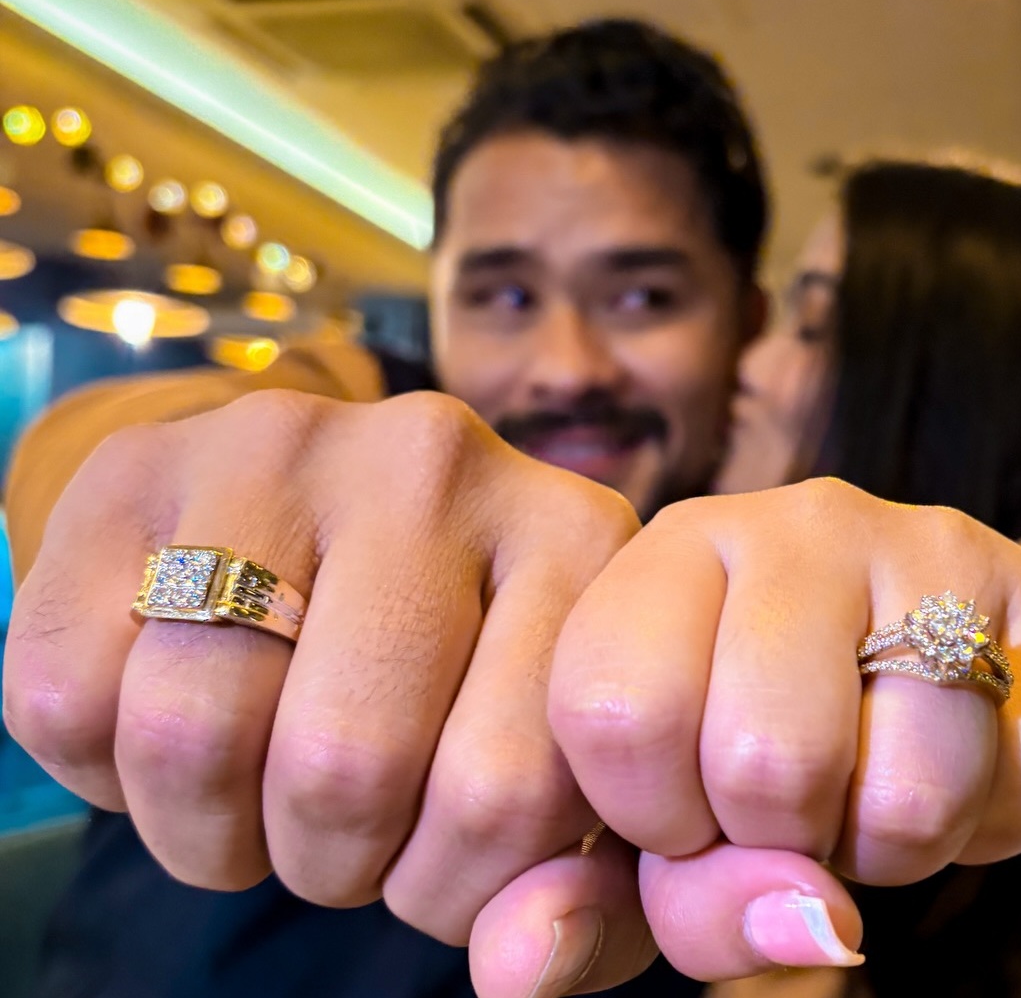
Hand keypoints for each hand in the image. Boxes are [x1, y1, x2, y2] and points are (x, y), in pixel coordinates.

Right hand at [2, 390, 648, 958]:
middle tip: (342, 832)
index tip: (436, 866)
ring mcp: (284, 445)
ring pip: (195, 732)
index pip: (509, 793)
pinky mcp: (137, 466)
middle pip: (343, 763)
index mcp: (580, 538)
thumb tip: (523, 969)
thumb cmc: (462, 681)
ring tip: (261, 796)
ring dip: (213, 832)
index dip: (453, 891)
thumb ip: (585, 895)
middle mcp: (442, 462)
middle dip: (330, 861)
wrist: (323, 528)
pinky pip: (66, 696)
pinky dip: (105, 771)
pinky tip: (176, 725)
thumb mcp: (560, 780)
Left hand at [549, 479, 1020, 974]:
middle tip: (799, 810)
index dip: (656, 817)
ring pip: (911, 789)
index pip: (618, 711)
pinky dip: (999, 825)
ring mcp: (927, 543)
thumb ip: (608, 905)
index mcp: (666, 558)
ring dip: (897, 848)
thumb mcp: (663, 829)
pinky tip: (967, 763)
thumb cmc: (769, 753)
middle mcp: (792, 522)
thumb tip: (611, 962)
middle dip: (787, 842)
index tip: (684, 816)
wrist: (954, 676)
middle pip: (769, 759)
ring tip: (880, 789)